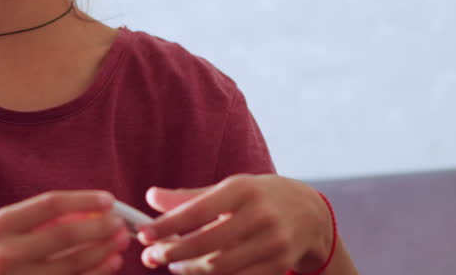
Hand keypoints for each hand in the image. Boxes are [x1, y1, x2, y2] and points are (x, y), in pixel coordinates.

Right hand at [0, 190, 131, 274]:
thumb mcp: (2, 233)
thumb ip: (39, 220)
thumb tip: (91, 211)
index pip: (50, 204)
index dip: (84, 200)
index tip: (110, 201)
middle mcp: (4, 253)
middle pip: (64, 235)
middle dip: (100, 228)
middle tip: (122, 225)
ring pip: (72, 267)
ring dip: (103, 253)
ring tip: (120, 245)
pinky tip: (109, 266)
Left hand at [137, 174, 331, 274]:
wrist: (310, 214)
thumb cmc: (260, 197)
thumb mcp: (230, 188)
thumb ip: (190, 196)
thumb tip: (151, 197)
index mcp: (243, 189)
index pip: (197, 209)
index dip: (167, 225)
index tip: (144, 235)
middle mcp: (259, 214)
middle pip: (205, 243)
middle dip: (172, 254)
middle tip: (151, 258)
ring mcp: (272, 242)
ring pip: (219, 267)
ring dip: (189, 270)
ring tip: (173, 266)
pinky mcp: (278, 264)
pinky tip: (199, 272)